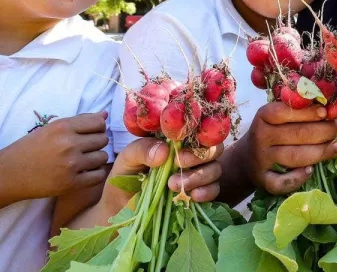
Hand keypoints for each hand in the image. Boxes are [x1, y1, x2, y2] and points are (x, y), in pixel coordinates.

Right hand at [0, 112, 110, 199]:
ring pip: (102, 157)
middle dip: (96, 143)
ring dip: (96, 159)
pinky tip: (84, 172)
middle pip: (103, 139)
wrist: (9, 174)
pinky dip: (94, 174)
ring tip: (83, 161)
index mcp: (63, 127)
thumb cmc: (30, 148)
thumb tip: (105, 115)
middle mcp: (69, 144)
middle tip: (85, 149)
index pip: (99, 123)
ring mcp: (70, 164)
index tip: (89, 134)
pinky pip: (98, 175)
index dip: (97, 128)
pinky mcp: (71, 183)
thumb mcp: (51, 129)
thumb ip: (79, 121)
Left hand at [97, 138, 222, 215]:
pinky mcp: (200, 192)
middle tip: (179, 163)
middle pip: (213, 147)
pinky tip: (193, 196)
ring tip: (173, 185)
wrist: (121, 208)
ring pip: (215, 168)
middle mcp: (191, 153)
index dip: (198, 132)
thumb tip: (164, 151)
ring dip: (199, 176)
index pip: (197, 128)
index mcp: (175, 139)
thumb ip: (142, 150)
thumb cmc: (124, 177)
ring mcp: (197, 173)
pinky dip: (207, 191)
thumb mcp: (127, 159)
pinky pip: (215, 188)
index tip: (181, 145)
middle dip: (199, 155)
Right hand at [236, 103, 336, 194]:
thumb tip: (330, 109)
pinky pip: (282, 182)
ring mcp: (262, 160)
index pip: (286, 112)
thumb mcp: (278, 117)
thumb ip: (299, 111)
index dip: (308, 112)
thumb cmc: (272, 132)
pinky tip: (310, 171)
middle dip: (323, 132)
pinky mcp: (263, 180)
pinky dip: (298, 178)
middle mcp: (261, 137)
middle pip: (297, 134)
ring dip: (320, 153)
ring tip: (336, 147)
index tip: (326, 113)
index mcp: (264, 116)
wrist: (247, 158)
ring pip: (294, 157)